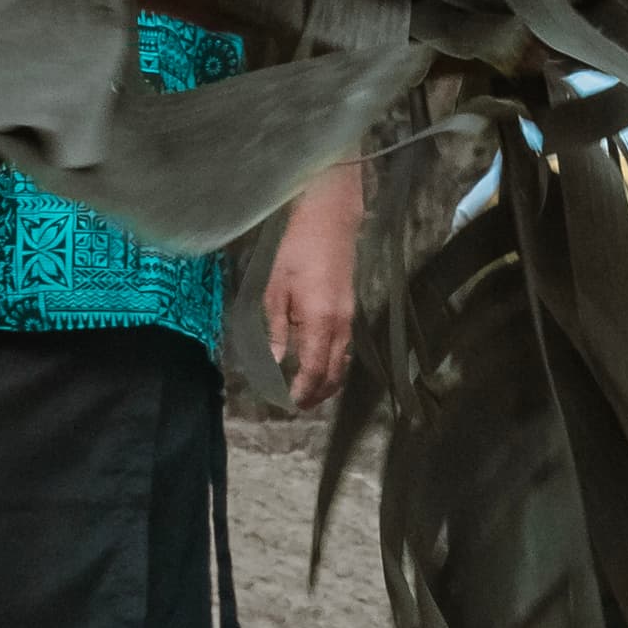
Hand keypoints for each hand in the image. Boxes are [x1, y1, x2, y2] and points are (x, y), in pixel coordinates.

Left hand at [264, 164, 361, 405]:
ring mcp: (349, 317)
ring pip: (343, 361)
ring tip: (311, 393)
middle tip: (300, 405)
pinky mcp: (351, 310)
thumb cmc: (297, 250)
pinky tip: (323, 366)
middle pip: (334, 372)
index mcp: (319, 321)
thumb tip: (276, 359)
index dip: (304, 390)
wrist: (330, 222)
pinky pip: (346, 347)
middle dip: (318, 393)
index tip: (291, 402)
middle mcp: (340, 324)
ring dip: (329, 382)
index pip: (315, 368)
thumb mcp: (276, 289)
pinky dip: (335, 364)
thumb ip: (278, 328)